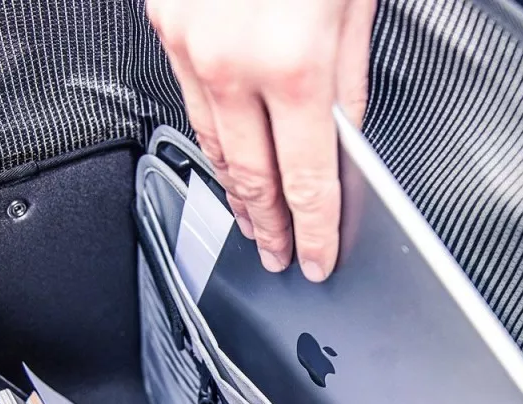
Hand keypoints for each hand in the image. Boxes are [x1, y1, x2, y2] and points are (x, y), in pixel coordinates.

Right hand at [148, 0, 375, 281]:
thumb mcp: (354, 5)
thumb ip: (346, 84)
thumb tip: (339, 142)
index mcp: (292, 63)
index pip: (305, 182)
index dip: (313, 233)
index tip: (316, 259)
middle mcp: (230, 61)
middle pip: (254, 180)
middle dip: (270, 228)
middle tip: (279, 255)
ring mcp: (190, 42)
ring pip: (214, 148)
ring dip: (237, 194)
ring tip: (253, 221)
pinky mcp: (167, 22)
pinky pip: (191, 102)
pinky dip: (213, 141)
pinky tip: (226, 160)